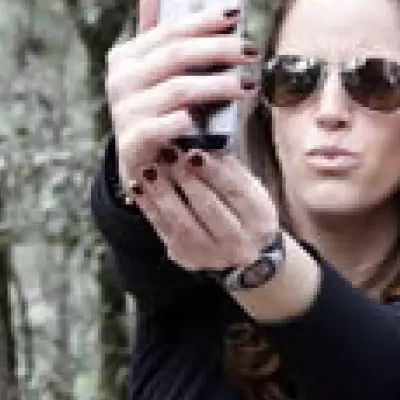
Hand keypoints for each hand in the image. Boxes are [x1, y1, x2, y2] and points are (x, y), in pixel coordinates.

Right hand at [105, 0, 257, 205]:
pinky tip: (206, 117)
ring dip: (217, 86)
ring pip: (178, 89)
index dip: (204, 20)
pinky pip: (162, 126)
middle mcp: (121, 80)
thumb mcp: (152, 72)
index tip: (236, 14)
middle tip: (251, 51)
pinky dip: (184, 120)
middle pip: (177, 55)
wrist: (139, 164)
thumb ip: (155, 34)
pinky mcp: (132, 142)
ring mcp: (125, 111)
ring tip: (248, 85)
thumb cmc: (155, 111)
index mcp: (127, 56)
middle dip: (219, 50)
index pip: (170, 29)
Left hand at [137, 148, 283, 275]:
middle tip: (170, 155)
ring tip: (150, 169)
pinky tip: (139, 186)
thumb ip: (228, 167)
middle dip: (187, 180)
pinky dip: (149, 207)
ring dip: (164, 194)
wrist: (242, 250)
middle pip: (210, 210)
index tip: (195, 150)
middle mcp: (239, 244)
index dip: (214, 171)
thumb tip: (204, 142)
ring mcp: (211, 255)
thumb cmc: (243, 208)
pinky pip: (165, 231)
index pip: (236, 193)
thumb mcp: (248, 187)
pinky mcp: (186, 257)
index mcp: (259, 220)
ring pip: (183, 224)